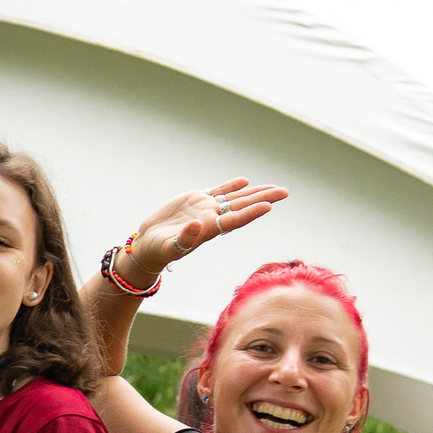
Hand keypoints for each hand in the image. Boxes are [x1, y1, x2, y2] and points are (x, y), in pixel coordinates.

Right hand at [128, 178, 288, 275]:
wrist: (148, 246)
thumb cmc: (158, 251)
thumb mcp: (167, 247)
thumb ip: (183, 239)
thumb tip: (197, 225)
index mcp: (209, 230)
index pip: (234, 220)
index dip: (251, 213)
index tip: (268, 206)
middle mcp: (212, 218)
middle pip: (243, 206)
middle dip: (264, 198)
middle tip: (284, 192)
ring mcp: (205, 208)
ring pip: (235, 198)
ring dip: (255, 192)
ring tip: (274, 187)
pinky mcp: (196, 200)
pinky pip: (218, 191)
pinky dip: (232, 186)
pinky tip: (244, 181)